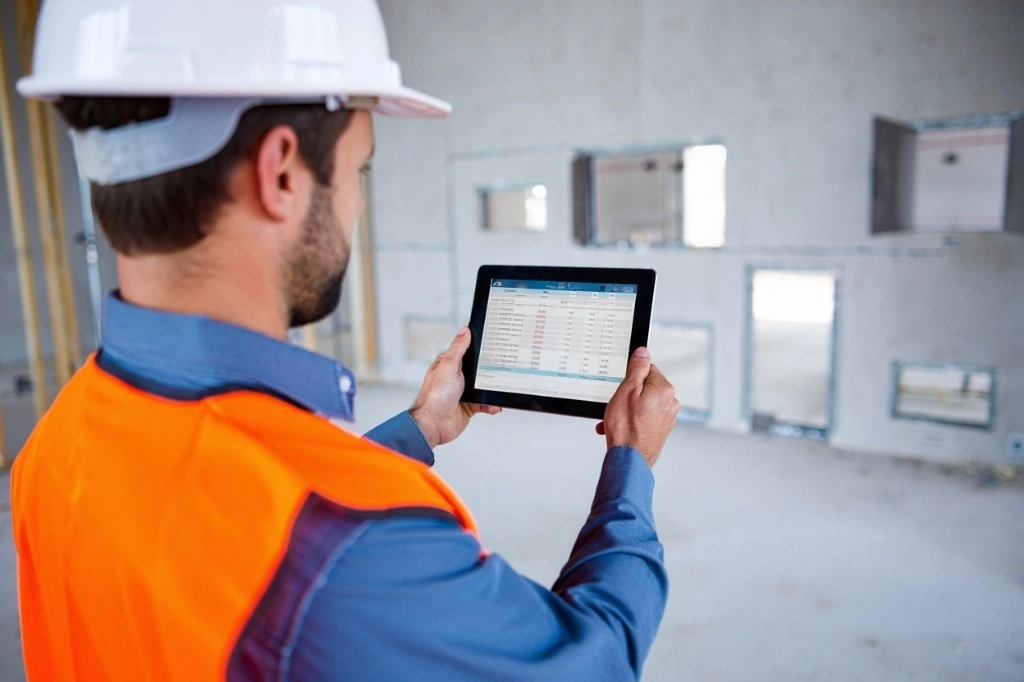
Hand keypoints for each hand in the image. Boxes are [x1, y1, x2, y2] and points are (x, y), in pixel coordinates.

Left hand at [409, 326, 500, 448]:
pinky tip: (494, 405)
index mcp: (449, 364)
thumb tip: (464, 331)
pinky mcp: (470, 405)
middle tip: (504, 367)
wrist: (434, 425)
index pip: (467, 350)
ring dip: (493, 389)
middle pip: (479, 368)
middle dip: (492, 369)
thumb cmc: (435, 396)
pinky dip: (491, 404)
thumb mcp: (448, 366)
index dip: (479, 347)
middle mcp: (456, 376)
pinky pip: (486, 403)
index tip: (495, 343)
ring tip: (501, 389)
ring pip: (485, 386)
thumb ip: (458, 348)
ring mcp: (464, 392)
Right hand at [596, 347, 678, 467]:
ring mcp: (667, 418)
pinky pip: (644, 418)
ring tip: (614, 420)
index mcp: (664, 389)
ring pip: (643, 404)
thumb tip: (643, 352)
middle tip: (615, 404)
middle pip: (645, 387)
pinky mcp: (661, 431)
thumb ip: (637, 368)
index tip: (622, 386)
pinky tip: (619, 428)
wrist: (629, 461)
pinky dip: (631, 420)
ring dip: (627, 409)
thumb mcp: (627, 390)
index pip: (648, 369)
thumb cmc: (626, 428)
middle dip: (627, 394)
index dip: (631, 377)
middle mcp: (671, 403)